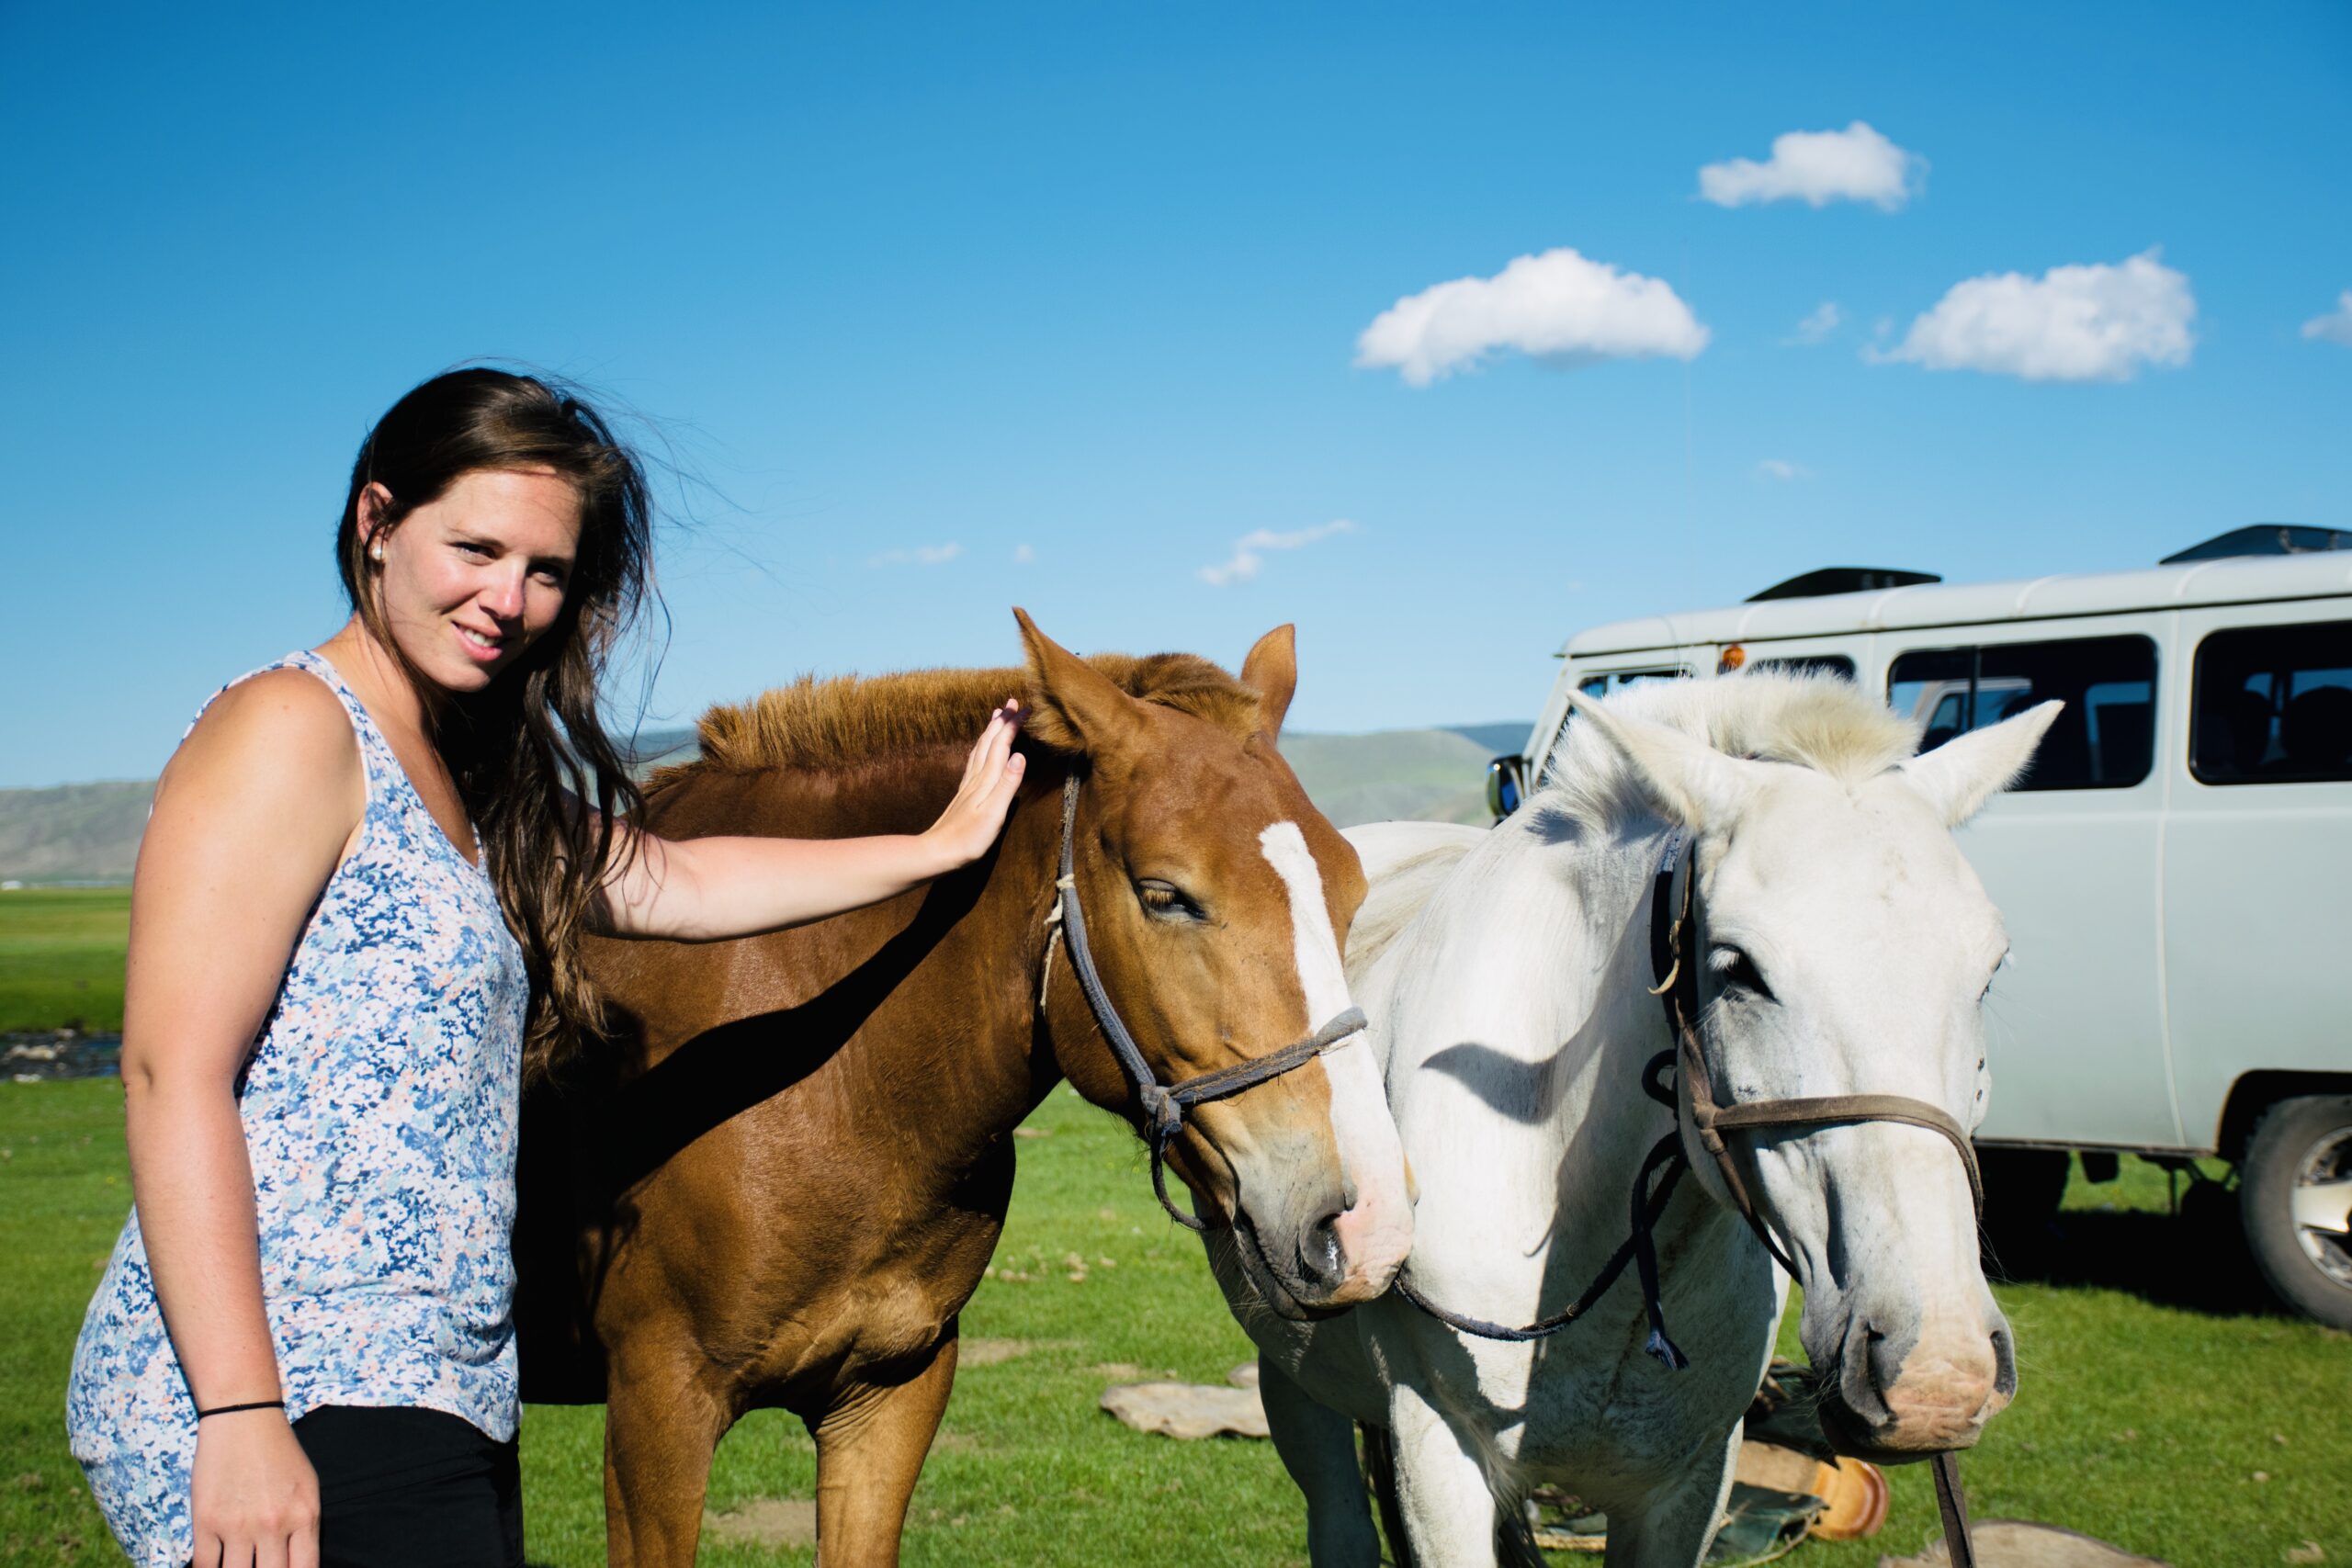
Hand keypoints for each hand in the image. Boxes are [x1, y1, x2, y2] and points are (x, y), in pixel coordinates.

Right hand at [191, 1408, 319, 1567]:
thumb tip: (298, 1565)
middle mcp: (273, 1524)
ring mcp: (237, 1524)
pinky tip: (215, 1566)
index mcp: (304, 1516)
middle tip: (259, 1567)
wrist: (244, 1418)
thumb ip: (304, 1529)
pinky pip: (204, 1567)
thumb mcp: (307, 1488)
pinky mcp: (206, 1520)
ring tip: (240, 1565)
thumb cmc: (280, 1454)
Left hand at [921, 700, 1026, 872]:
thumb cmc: (969, 838)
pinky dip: (982, 747)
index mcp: (986, 779)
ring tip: (997, 716)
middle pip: (990, 741)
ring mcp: (969, 784)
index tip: (1027, 707)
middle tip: (1012, 702)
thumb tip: (1020, 754)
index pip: (1002, 744)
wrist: (938, 851)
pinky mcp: (964, 793)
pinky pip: (975, 761)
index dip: (1014, 725)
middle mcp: (976, 777)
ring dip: (991, 730)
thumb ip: (1007, 784)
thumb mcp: (994, 813)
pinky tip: (980, 749)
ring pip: (981, 748)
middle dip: (1002, 720)